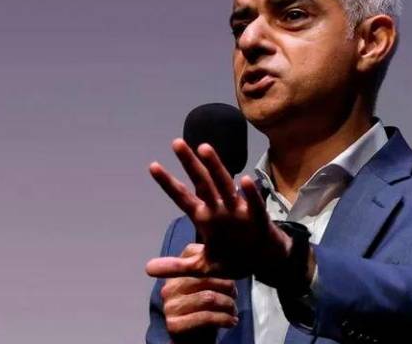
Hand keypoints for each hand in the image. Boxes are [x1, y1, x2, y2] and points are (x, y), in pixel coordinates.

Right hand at [146, 244, 238, 334]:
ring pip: (208, 297)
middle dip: (227, 286)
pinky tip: (231, 321)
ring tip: (233, 310)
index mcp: (175, 272)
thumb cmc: (202, 307)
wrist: (192, 338)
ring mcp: (170, 306)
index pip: (196, 256)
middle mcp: (169, 287)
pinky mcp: (174, 324)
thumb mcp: (205, 284)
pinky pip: (206, 317)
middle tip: (235, 295)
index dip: (217, 263)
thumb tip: (230, 253)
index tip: (231, 273)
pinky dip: (224, 319)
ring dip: (228, 305)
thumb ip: (209, 268)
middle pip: (205, 277)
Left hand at [148, 139, 290, 277]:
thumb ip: (176, 266)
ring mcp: (238, 212)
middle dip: (190, 164)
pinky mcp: (257, 219)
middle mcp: (219, 209)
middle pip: (202, 183)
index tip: (152, 166)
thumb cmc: (234, 257)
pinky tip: (246, 180)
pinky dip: (250, 193)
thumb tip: (146, 269)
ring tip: (204, 149)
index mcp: (204, 218)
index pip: (182, 197)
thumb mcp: (202, 266)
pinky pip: (254, 205)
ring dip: (216, 168)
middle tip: (176, 143)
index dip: (168, 183)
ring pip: (225, 185)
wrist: (264, 261)